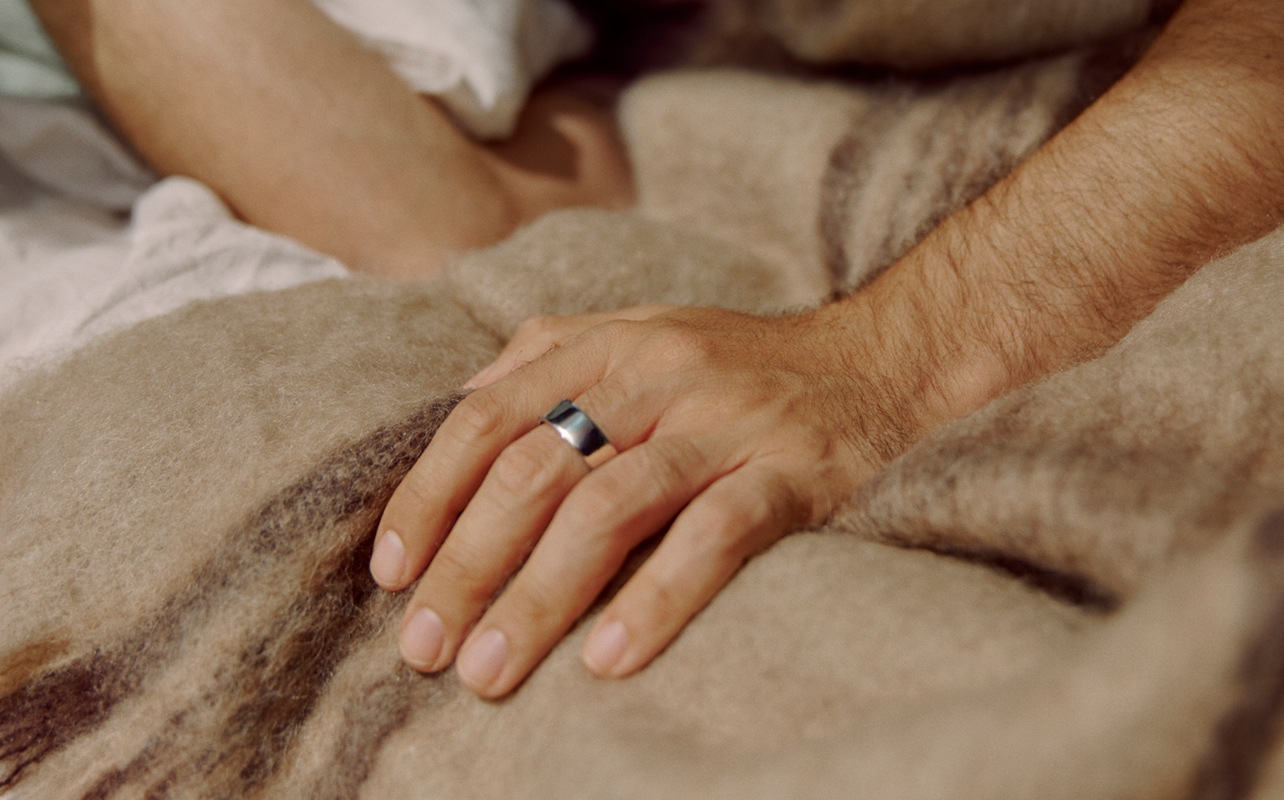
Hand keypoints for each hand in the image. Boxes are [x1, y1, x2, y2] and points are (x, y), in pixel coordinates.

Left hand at [371, 305, 892, 696]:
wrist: (879, 360)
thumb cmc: (740, 363)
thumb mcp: (641, 331)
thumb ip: (550, 352)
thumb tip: (460, 403)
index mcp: (610, 346)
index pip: (489, 415)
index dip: (429, 496)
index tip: (392, 574)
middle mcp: (660, 376)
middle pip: (536, 470)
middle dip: (467, 564)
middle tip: (423, 648)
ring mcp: (727, 423)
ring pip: (611, 507)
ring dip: (538, 596)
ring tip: (489, 671)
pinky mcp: (791, 473)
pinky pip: (714, 537)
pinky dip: (655, 598)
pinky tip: (607, 659)